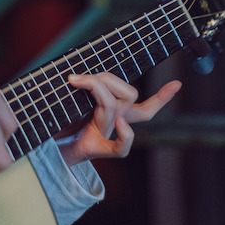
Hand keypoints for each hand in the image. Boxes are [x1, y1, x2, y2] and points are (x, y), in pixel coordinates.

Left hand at [57, 74, 180, 166]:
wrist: (46, 144)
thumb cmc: (58, 120)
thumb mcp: (73, 97)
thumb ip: (84, 86)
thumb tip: (78, 74)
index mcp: (116, 113)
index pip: (146, 107)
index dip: (163, 97)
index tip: (178, 84)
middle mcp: (117, 124)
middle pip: (130, 96)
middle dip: (107, 79)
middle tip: (79, 78)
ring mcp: (109, 136)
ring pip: (117, 106)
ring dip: (96, 87)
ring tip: (75, 81)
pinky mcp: (99, 150)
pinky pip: (122, 148)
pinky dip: (125, 135)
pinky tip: (117, 122)